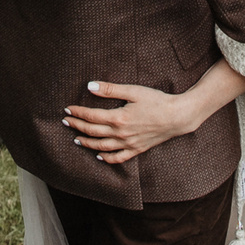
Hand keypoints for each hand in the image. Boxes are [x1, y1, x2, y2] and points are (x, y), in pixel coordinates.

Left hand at [62, 81, 210, 164]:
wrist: (177, 117)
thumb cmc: (156, 101)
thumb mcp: (133, 91)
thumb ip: (110, 90)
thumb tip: (90, 86)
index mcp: (118, 118)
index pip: (91, 116)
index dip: (78, 113)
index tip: (67, 109)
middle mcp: (121, 134)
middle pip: (93, 131)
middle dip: (77, 126)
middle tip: (66, 122)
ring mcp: (129, 144)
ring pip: (102, 147)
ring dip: (87, 143)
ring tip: (76, 139)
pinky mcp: (137, 149)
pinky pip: (119, 158)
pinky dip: (107, 158)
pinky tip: (99, 156)